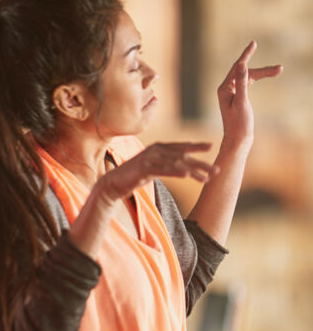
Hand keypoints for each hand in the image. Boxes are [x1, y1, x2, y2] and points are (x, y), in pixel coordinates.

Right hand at [95, 142, 215, 203]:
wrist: (113, 183)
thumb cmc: (135, 176)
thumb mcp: (154, 168)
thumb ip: (168, 165)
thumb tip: (186, 168)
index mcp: (158, 148)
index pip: (181, 147)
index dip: (196, 146)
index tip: (211, 147)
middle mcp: (155, 150)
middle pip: (183, 156)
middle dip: (201, 163)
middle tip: (217, 170)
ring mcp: (149, 158)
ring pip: (176, 164)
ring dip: (193, 171)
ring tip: (206, 179)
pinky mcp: (143, 168)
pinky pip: (163, 170)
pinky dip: (176, 172)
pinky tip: (187, 176)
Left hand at [215, 41, 281, 145]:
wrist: (238, 139)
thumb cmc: (239, 123)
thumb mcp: (242, 101)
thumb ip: (242, 83)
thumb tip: (241, 65)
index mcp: (224, 88)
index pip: (236, 67)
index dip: (246, 55)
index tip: (254, 43)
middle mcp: (225, 89)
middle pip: (244, 72)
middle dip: (263, 70)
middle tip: (280, 69)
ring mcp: (231, 93)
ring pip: (248, 77)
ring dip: (263, 73)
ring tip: (279, 70)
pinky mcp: (237, 97)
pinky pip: (247, 83)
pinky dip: (257, 78)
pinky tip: (264, 75)